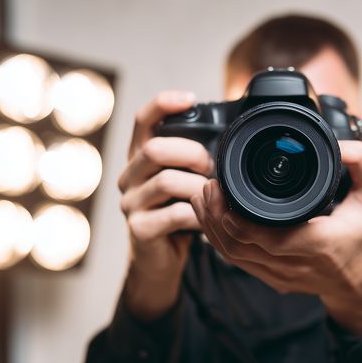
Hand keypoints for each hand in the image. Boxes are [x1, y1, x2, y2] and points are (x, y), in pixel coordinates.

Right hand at [119, 91, 212, 319]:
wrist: (160, 262)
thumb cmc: (178, 216)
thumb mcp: (185, 183)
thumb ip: (195, 161)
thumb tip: (233, 137)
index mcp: (139, 158)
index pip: (142, 121)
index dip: (163, 104)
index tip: (191, 99)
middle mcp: (128, 176)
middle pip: (155, 149)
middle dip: (191, 153)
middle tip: (213, 166)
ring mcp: (130, 204)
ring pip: (166, 182)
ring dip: (199, 187)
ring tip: (216, 195)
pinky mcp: (139, 230)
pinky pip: (175, 215)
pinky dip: (200, 215)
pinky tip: (210, 219)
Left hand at [191, 141, 361, 336]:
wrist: (359, 281)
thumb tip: (343, 145)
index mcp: (319, 243)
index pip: (270, 239)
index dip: (240, 221)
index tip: (223, 192)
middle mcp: (296, 264)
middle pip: (241, 246)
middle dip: (216, 216)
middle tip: (208, 186)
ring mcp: (280, 275)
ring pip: (233, 256)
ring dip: (212, 227)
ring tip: (203, 198)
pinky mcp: (270, 279)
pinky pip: (236, 262)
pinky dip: (219, 240)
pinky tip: (211, 219)